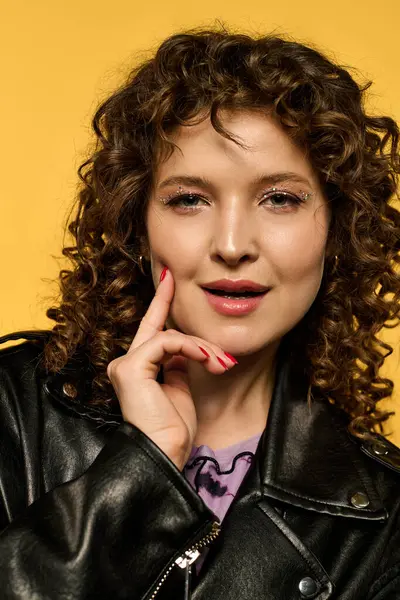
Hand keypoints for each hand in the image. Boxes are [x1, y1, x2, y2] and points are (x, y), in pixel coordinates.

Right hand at [106, 267, 237, 470]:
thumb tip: (187, 348)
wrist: (165, 454)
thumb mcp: (180, 389)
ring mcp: (125, 365)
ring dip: (201, 347)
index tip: (168, 282)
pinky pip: (167, 342)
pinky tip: (208, 360)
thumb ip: (178, 365)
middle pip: (155, 327)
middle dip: (166, 300)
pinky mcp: (130, 367)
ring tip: (220, 363)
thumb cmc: (173, 430)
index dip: (160, 306)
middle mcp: (126, 364)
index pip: (151, 332)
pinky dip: (191, 348)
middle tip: (173, 279)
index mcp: (138, 370)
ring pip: (169, 336)